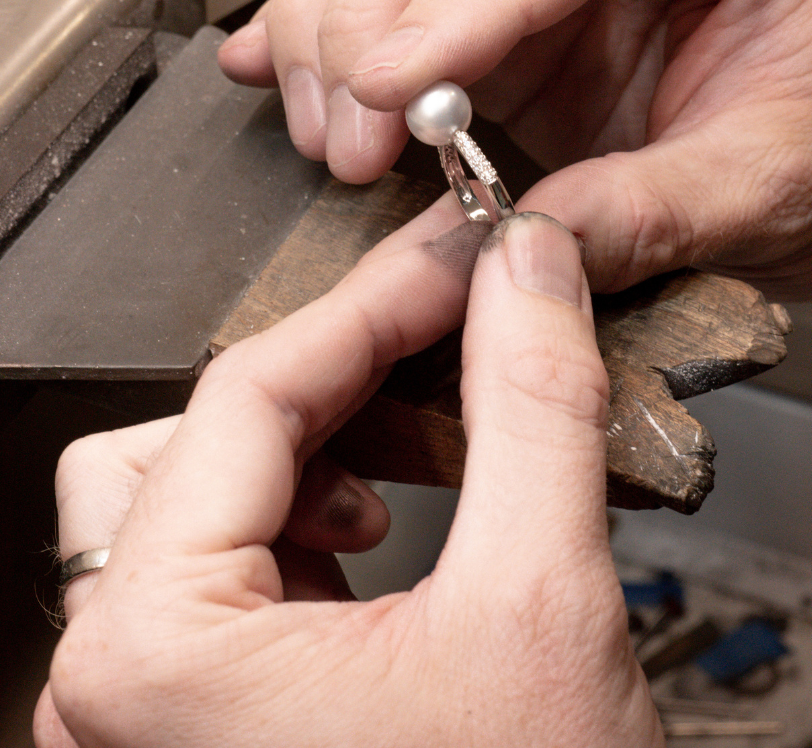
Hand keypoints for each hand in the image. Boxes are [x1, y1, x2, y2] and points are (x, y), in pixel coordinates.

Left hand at [36, 209, 660, 747]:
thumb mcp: (544, 601)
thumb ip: (533, 404)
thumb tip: (527, 273)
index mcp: (151, 657)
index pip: (253, 388)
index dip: (379, 303)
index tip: (460, 264)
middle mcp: (112, 693)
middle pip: (203, 434)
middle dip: (344, 377)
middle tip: (447, 344)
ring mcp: (150, 714)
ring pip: (203, 491)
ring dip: (323, 444)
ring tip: (419, 453)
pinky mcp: (201, 726)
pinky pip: (224, 565)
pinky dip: (310, 516)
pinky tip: (384, 533)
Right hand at [220, 0, 811, 300]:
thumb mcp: (771, 188)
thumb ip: (655, 211)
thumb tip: (527, 239)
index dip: (462, 1)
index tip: (391, 90)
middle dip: (370, 6)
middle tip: (355, 131)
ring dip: (331, 11)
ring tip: (334, 126)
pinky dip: (320, 12)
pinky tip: (284, 67)